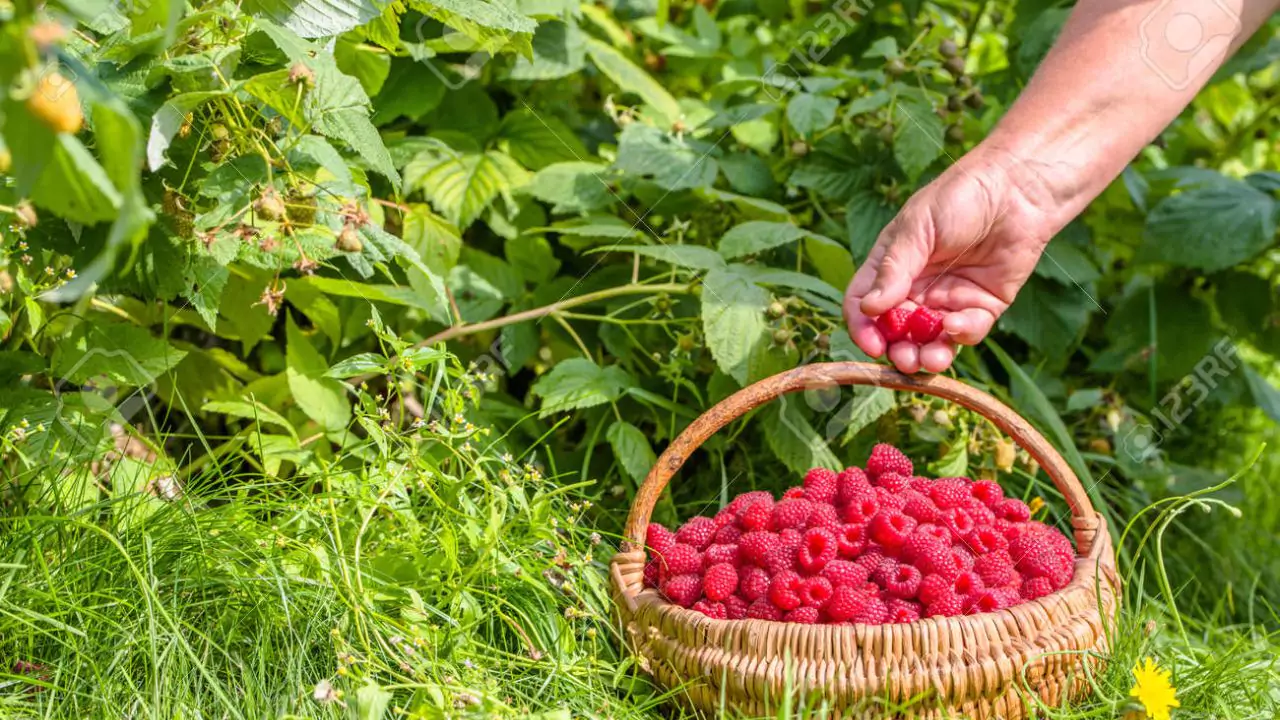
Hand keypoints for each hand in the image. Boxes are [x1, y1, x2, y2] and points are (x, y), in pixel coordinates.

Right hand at [843, 148, 1062, 373]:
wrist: (1017, 191)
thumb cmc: (959, 198)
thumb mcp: (917, 228)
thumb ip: (893, 269)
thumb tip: (869, 309)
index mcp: (891, 267)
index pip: (864, 304)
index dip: (863, 327)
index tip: (871, 345)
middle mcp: (916, 288)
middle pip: (896, 331)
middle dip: (898, 350)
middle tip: (904, 360)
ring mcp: (948, 300)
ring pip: (930, 340)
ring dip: (927, 355)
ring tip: (929, 360)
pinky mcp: (982, 306)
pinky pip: (967, 332)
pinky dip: (961, 335)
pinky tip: (959, 326)